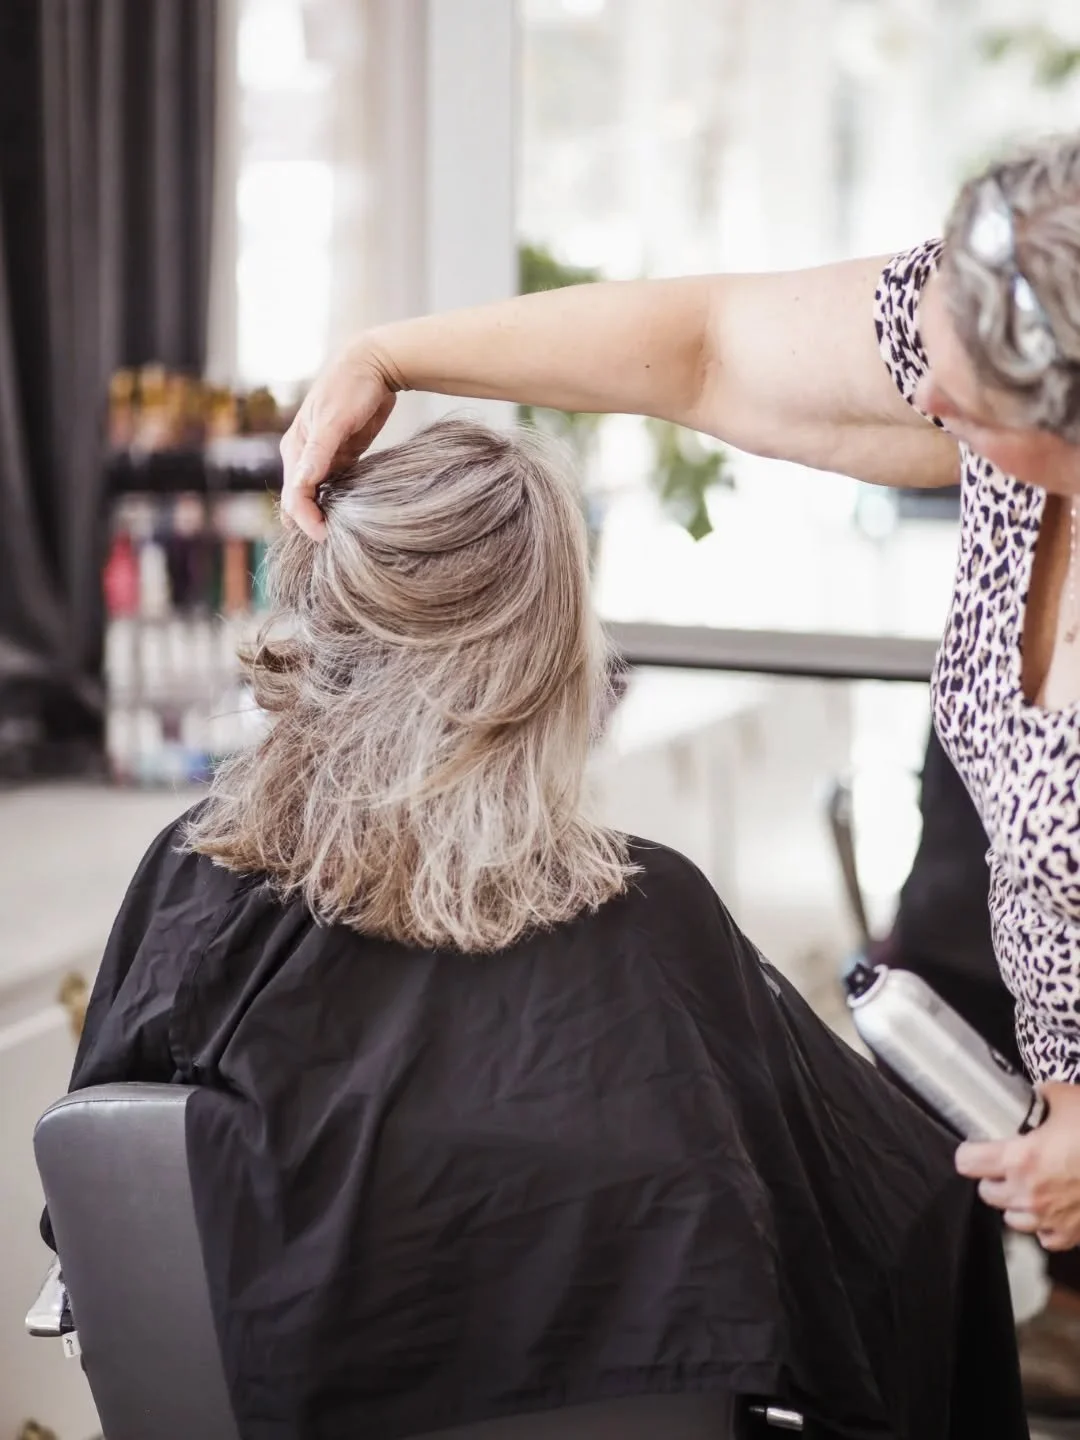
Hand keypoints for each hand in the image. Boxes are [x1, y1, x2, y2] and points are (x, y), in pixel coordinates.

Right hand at [279, 342, 399, 539]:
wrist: (374, 364)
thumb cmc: (351, 387)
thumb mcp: (335, 421)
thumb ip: (319, 454)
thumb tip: (302, 486)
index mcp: (295, 448)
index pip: (292, 496)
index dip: (305, 520)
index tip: (325, 537)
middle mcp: (302, 456)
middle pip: (299, 501)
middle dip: (310, 523)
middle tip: (334, 546)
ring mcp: (322, 458)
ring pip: (315, 497)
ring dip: (323, 516)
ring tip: (342, 538)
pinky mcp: (341, 458)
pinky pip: (334, 488)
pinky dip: (337, 503)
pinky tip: (352, 517)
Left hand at [955, 1082, 1079, 1249]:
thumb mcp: (1069, 1098)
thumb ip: (1044, 1097)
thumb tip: (1037, 1095)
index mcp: (1021, 1158)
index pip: (968, 1162)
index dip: (969, 1152)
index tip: (973, 1147)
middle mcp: (1029, 1193)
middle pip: (987, 1193)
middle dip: (992, 1178)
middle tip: (1004, 1164)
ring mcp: (1050, 1219)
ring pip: (1012, 1218)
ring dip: (1015, 1202)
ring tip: (1028, 1184)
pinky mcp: (1072, 1235)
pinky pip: (1044, 1236)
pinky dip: (1044, 1224)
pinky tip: (1053, 1206)